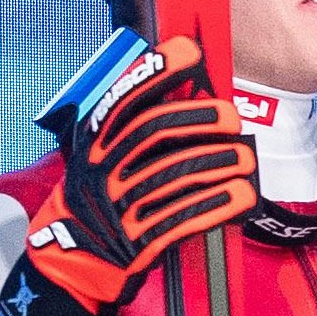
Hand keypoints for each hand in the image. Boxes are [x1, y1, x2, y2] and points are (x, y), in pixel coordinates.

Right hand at [24, 34, 257, 309]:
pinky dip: (217, 204)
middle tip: (231, 118)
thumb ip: (131, 130)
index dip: (158, 72)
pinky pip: (184, 217)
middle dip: (199, 119)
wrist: (71, 262)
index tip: (190, 53)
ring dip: (218, 162)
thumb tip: (186, 95)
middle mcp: (103, 169)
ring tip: (245, 157)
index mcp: (94, 143)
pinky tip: (241, 194)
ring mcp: (120, 205)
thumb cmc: (98, 202)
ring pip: (176, 173)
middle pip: (155, 132)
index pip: (125, 99)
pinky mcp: (140, 240)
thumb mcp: (99, 158)